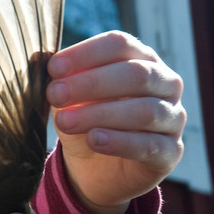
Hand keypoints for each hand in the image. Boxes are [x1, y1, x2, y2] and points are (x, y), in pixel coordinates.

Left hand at [47, 31, 184, 213]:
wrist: (93, 168)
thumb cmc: (84, 120)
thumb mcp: (68, 97)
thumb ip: (60, 78)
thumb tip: (39, 57)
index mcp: (140, 59)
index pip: (120, 44)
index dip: (86, 54)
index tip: (54, 67)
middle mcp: (165, 84)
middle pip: (136, 74)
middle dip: (91, 84)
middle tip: (55, 95)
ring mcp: (173, 118)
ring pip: (145, 111)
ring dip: (100, 114)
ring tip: (66, 122)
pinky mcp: (170, 152)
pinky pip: (150, 145)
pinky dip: (120, 142)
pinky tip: (94, 140)